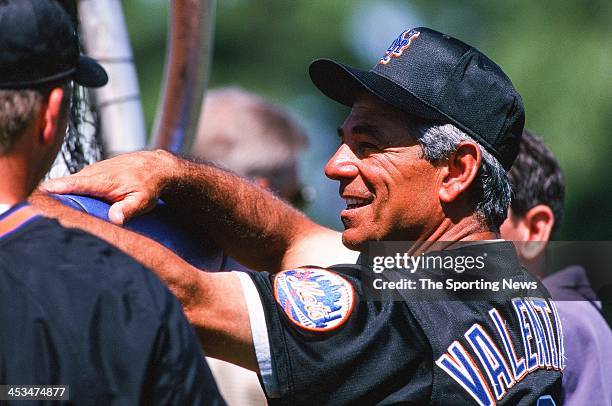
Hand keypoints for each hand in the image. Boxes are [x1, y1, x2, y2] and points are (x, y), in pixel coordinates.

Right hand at [40, 150, 177, 224]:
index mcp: (104, 180)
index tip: (40, 192)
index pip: (77, 184)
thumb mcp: (143, 200)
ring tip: (39, 205)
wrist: (154, 166)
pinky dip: (67, 189)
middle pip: (66, 183)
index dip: (58, 188)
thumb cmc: (149, 186)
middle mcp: (94, 173)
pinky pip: (76, 182)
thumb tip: (115, 218)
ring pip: (70, 183)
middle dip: (49, 192)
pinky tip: (58, 200)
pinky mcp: (92, 173)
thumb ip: (129, 209)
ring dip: (57, 192)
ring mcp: (92, 171)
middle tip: (31, 205)